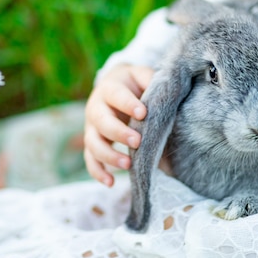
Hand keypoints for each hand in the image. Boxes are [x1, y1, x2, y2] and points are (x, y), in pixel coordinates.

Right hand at [84, 64, 153, 186]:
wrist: (115, 86)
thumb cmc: (134, 84)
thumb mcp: (142, 75)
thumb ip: (152, 80)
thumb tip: (167, 93)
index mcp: (109, 88)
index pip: (116, 95)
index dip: (127, 104)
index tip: (143, 113)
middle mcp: (96, 107)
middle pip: (101, 121)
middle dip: (118, 132)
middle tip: (137, 141)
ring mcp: (92, 127)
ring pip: (93, 143)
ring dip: (108, 155)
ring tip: (128, 165)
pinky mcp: (92, 143)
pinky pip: (90, 159)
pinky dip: (97, 172)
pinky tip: (110, 183)